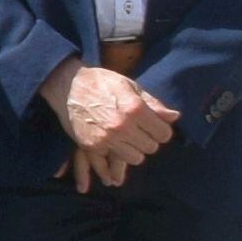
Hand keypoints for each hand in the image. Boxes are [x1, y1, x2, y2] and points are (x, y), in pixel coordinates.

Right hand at [39, 60, 178, 193]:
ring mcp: (106, 138)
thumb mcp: (130, 86)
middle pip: (151, 148)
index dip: (161, 130)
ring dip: (133, 150)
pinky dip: (114, 151)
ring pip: (135, 158)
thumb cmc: (101, 82)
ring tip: (125, 137)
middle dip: (147, 140)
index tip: (153, 126)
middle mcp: (122, 126)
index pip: (164, 134)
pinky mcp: (91, 146)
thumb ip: (153, 104)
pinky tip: (109, 139)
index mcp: (135, 109)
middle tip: (138, 131)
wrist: (66, 85)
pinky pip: (113, 159)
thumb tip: (175, 117)